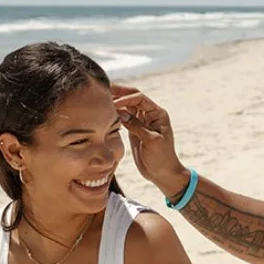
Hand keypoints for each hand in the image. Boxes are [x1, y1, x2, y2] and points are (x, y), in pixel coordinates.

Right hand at [111, 84, 186, 198]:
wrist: (162, 173)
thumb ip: (137, 126)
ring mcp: (141, 121)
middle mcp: (149, 114)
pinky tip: (105, 113)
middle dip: (119, 93)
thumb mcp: (152, 141)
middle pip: (132, 97)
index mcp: (157, 114)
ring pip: (126, 106)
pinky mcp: (133, 129)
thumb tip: (121, 113)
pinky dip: (114, 114)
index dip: (126, 98)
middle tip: (103, 90)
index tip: (113, 104)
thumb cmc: (162, 157)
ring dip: (115, 102)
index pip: (139, 99)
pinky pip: (123, 117)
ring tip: (101, 99)